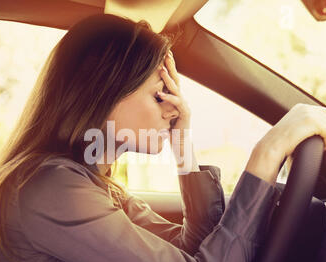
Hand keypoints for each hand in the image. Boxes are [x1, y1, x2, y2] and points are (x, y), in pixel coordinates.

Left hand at [157, 51, 197, 171]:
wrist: (180, 145)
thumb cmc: (167, 130)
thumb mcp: (158, 114)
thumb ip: (154, 104)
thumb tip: (141, 97)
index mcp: (174, 97)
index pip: (171, 78)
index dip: (167, 66)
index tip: (162, 53)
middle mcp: (180, 99)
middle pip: (176, 79)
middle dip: (171, 66)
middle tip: (166, 53)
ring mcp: (184, 106)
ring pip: (176, 89)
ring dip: (168, 79)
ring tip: (161, 70)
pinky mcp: (185, 114)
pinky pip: (177, 104)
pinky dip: (168, 98)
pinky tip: (160, 94)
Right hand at [246, 103, 325, 184]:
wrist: (273, 145)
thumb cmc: (279, 141)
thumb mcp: (289, 127)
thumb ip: (298, 124)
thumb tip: (306, 130)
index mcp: (300, 107)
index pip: (322, 112)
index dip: (323, 125)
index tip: (319, 135)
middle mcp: (306, 108)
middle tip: (322, 140)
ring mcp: (310, 114)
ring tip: (322, 144)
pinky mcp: (313, 123)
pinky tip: (324, 146)